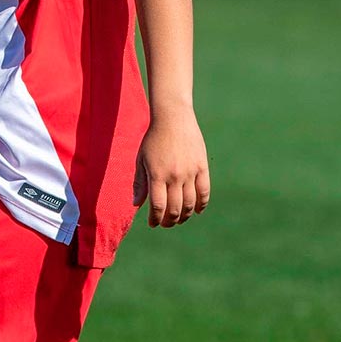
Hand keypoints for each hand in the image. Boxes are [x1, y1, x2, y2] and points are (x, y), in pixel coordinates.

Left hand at [133, 110, 209, 227]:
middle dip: (169, 221)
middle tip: (165, 224)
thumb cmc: (153, 139)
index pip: (158, 206)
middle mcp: (174, 176)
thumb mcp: (141, 159)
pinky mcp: (202, 167)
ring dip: (184, 216)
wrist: (173, 118)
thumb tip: (136, 204)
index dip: (155, 219)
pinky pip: (204, 192)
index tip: (152, 223)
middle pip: (175, 209)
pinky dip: (201, 205)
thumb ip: (139, 183)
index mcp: (157, 174)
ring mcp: (190, 172)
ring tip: (178, 219)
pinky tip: (195, 211)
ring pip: (190, 204)